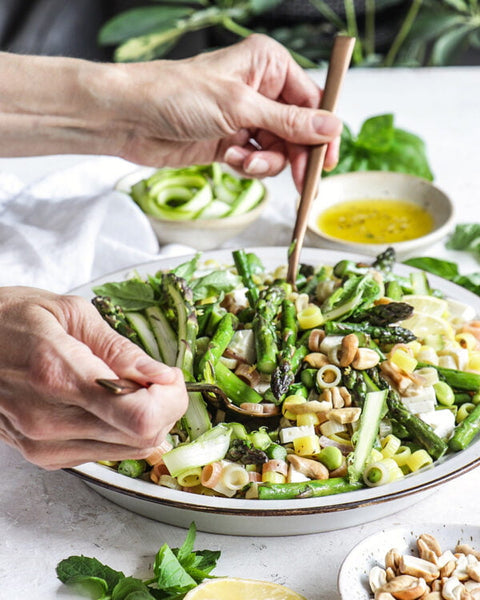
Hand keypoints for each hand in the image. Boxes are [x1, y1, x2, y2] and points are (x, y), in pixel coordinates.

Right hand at [0, 287, 187, 468]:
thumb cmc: (10, 318)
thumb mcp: (71, 313)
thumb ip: (120, 350)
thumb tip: (162, 376)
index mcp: (58, 374)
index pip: (140, 416)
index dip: (170, 398)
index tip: (168, 376)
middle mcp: (49, 420)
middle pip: (142, 437)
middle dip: (164, 407)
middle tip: (156, 378)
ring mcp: (43, 444)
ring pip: (129, 450)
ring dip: (145, 420)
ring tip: (129, 387)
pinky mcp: (42, 456)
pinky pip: (105, 452)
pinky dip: (121, 430)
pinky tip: (109, 403)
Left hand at [114, 34, 341, 191]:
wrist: (130, 118)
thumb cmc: (175, 95)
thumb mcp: (239, 107)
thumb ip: (288, 121)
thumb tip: (330, 127)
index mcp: (267, 65)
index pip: (312, 101)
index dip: (323, 132)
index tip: (327, 161)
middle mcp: (260, 90)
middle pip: (299, 130)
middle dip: (297, 155)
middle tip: (301, 182)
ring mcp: (245, 118)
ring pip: (279, 149)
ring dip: (268, 162)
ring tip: (245, 161)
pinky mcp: (231, 142)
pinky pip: (256, 160)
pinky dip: (249, 166)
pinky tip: (232, 159)